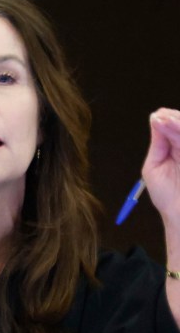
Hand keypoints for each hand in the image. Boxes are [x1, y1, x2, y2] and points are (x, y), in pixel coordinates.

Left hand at [142, 108, 179, 223]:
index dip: (168, 119)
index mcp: (176, 147)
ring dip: (178, 125)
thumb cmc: (167, 195)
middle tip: (162, 116)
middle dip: (174, 120)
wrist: (178, 215)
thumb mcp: (154, 166)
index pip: (174, 127)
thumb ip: (158, 144)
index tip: (157, 116)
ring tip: (166, 120)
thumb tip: (155, 120)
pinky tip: (175, 128)